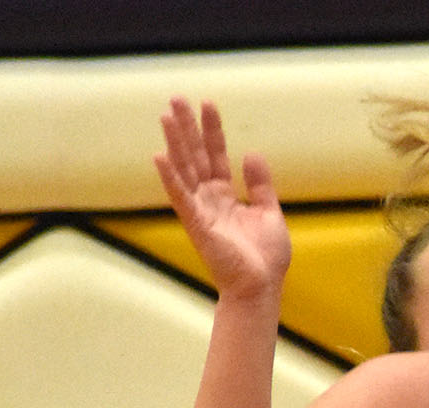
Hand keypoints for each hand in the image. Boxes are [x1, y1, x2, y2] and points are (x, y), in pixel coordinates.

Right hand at [154, 97, 292, 305]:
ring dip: (174, 143)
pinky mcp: (197, 225)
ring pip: (185, 169)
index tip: (207, 103)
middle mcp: (209, 199)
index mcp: (225, 195)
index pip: (216, 154)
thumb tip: (251, 152)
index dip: (212, 129)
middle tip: (176, 98)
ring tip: (166, 115)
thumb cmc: (264, 257)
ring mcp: (200, 210)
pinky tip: (159, 156)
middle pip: (196, 155)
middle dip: (186, 127)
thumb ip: (259, 183)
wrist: (261, 287)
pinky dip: (170, 177)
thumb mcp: (268, 211)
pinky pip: (181, 197)